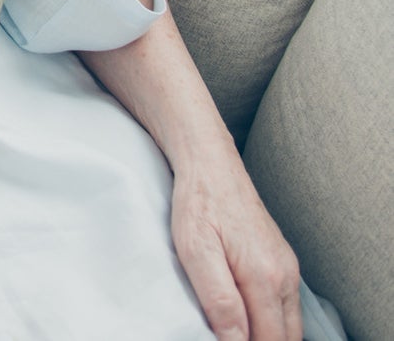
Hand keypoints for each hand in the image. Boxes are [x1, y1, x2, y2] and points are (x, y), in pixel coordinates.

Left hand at [170, 158, 300, 340]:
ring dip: (268, 336)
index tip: (221, 340)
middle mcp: (285, 275)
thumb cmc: (198, 202)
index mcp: (265, 277)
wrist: (210, 162)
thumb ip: (219, 299)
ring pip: (289, 325)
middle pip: (285, 338)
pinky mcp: (282, 261)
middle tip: (226, 336)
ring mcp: (288, 268)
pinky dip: (271, 320)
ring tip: (234, 330)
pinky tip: (247, 317)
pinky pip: (285, 306)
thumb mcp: (196, 250)